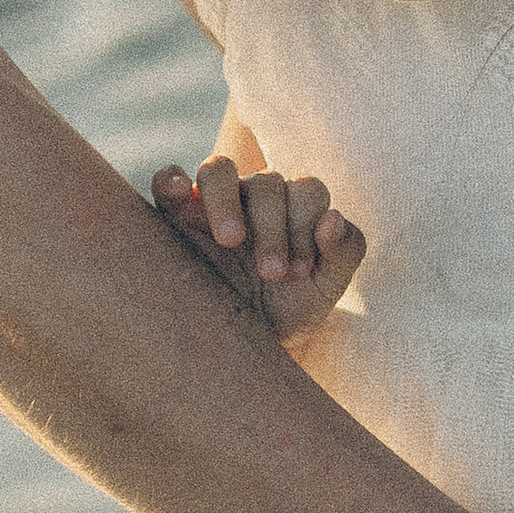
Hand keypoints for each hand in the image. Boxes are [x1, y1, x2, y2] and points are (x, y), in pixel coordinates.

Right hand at [151, 152, 363, 339]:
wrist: (241, 343)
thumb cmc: (287, 308)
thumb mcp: (325, 289)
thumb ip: (345, 251)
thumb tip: (333, 217)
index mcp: (294, 205)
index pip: (307, 190)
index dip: (307, 226)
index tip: (298, 273)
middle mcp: (255, 195)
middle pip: (268, 182)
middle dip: (274, 229)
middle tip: (272, 274)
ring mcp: (213, 201)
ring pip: (218, 169)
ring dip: (226, 201)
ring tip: (231, 240)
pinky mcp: (175, 214)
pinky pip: (168, 181)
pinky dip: (172, 181)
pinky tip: (180, 194)